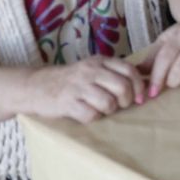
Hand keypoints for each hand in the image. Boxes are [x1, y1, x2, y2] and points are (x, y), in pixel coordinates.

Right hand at [30, 56, 146, 122]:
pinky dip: (92, 118)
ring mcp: (78, 87)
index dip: (139, 86)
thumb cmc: (70, 80)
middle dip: (126, 101)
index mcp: (99, 61)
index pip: (129, 70)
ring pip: (108, 103)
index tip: (139, 98)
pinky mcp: (67, 103)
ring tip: (100, 108)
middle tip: (120, 105)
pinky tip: (85, 113)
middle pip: (122, 87)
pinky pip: (91, 115)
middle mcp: (90, 71)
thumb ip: (113, 73)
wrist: (36, 86)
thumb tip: (143, 84)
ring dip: (108, 110)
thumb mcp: (92, 69)